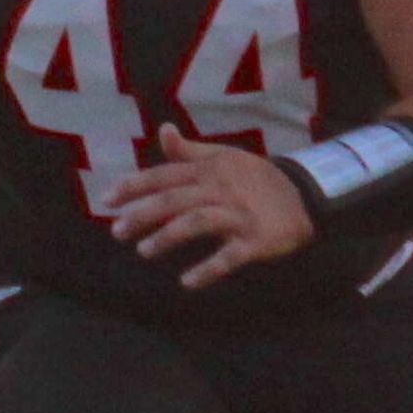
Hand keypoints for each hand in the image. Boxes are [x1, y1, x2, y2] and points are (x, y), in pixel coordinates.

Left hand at [107, 128, 313, 287]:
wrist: (305, 194)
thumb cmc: (255, 178)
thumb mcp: (224, 157)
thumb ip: (189, 151)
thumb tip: (163, 130)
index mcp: (209, 170)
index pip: (164, 176)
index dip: (134, 186)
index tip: (106, 200)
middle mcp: (220, 190)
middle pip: (175, 200)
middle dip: (142, 215)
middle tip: (117, 231)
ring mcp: (239, 215)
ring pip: (197, 224)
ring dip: (167, 238)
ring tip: (144, 251)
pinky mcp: (256, 240)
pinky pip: (229, 256)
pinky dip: (208, 270)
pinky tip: (187, 282)